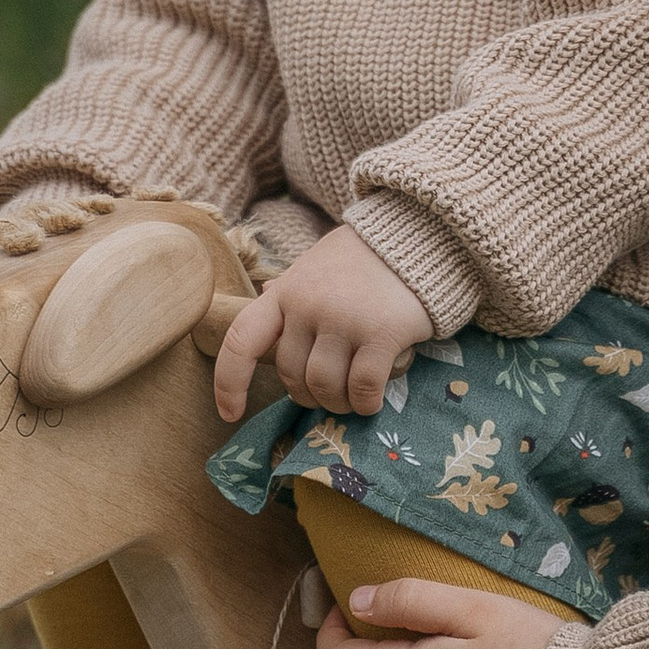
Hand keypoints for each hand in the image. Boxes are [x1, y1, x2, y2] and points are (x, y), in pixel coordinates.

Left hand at [214, 226, 432, 420]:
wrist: (418, 235)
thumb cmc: (363, 258)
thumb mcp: (316, 265)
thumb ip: (291, 288)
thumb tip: (265, 295)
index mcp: (286, 292)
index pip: (242, 341)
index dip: (230, 383)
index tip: (231, 413)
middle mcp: (309, 306)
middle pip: (293, 375)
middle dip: (309, 396)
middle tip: (329, 394)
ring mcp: (345, 319)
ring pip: (325, 386)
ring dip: (338, 403)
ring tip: (352, 399)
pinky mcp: (382, 333)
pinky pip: (363, 387)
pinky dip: (365, 403)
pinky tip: (371, 400)